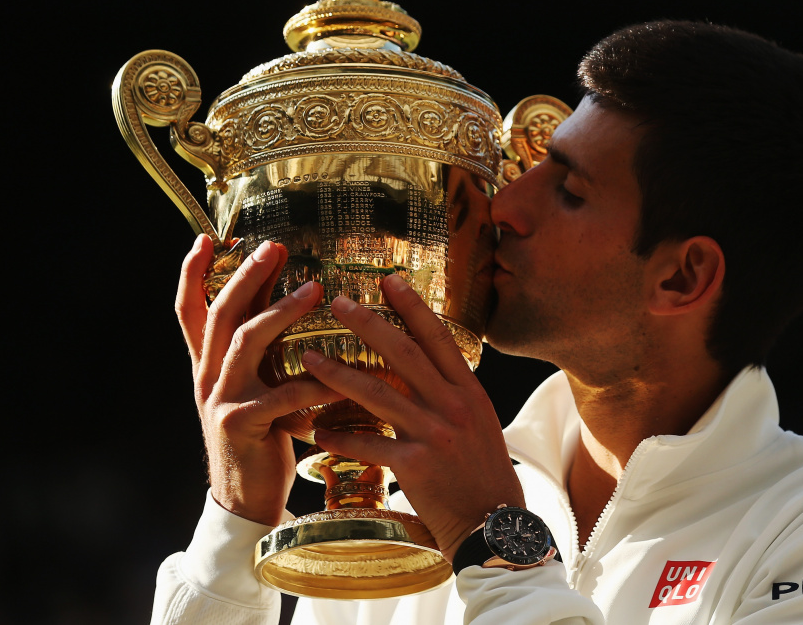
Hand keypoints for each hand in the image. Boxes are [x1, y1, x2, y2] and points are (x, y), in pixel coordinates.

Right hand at [175, 235, 343, 525]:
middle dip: (246, 275)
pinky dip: (314, 383)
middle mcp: (208, 375)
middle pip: (222, 313)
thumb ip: (262, 349)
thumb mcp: (253, 386)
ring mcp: (221, 398)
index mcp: (208, 364)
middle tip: (275, 247)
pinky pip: (283, 394)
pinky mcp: (243, 423)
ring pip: (246, 342)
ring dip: (280, 311)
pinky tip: (340, 375)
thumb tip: (284, 298)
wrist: (243, 498)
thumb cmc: (259, 436)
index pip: (190, 310)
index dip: (192, 273)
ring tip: (314, 290)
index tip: (207, 239)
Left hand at [307, 274, 524, 562]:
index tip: (389, 280)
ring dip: (339, 374)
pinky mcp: (414, 465)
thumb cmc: (483, 472)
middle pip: (404, 354)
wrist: (493, 522)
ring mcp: (434, 434)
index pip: (438, 338)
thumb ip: (452, 393)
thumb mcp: (479, 422)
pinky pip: (369, 444)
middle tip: (338, 303)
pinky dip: (341, 437)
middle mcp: (453, 406)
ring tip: (309, 358)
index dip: (413, 307)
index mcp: (469, 392)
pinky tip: (318, 431)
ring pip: (378, 394)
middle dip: (369, 324)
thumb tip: (424, 366)